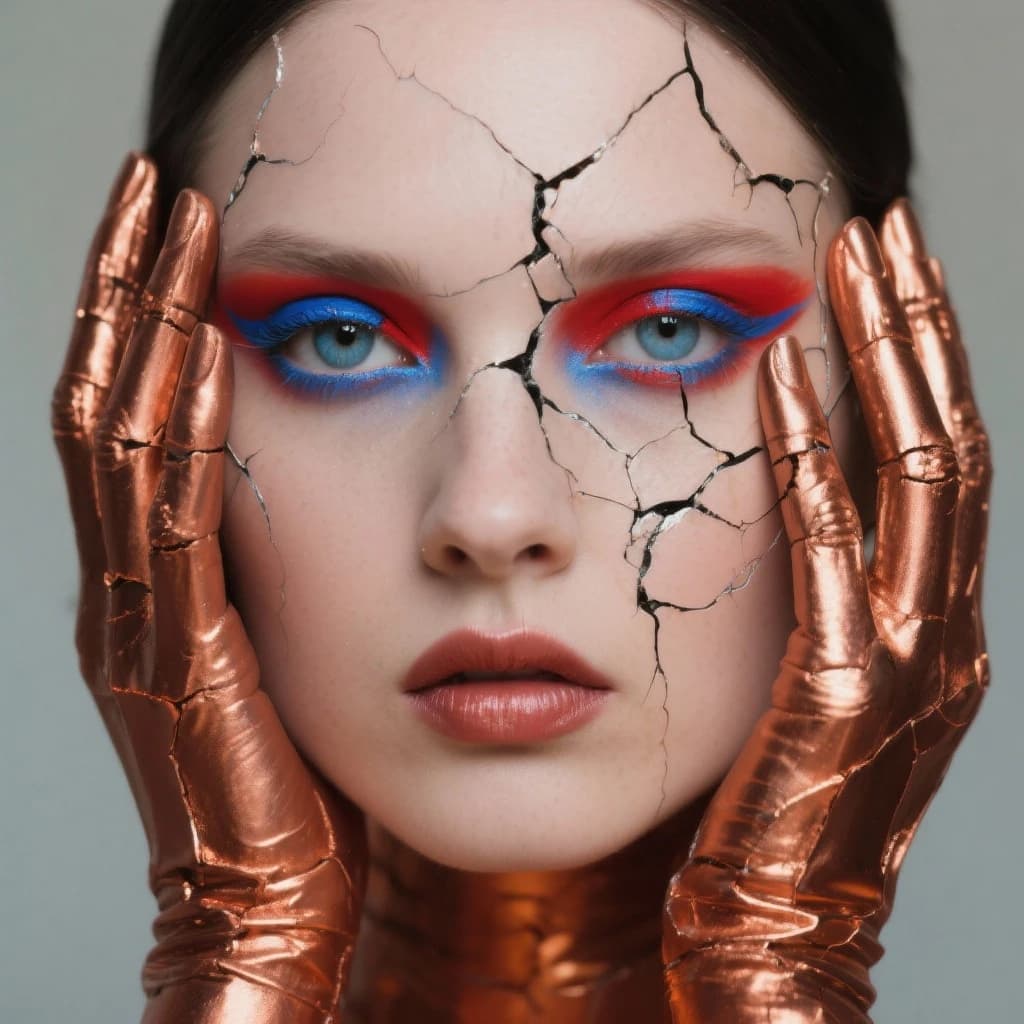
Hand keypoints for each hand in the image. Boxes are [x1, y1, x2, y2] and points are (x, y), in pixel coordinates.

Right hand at [51, 154, 366, 1022]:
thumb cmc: (290, 765)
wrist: (265, 885)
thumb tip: (301, 478)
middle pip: (109, 394)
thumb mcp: (279, 639)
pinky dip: (183, 426)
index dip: (143, 307)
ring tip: (173, 223)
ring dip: (145, 322)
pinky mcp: (179, 649)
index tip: (178, 217)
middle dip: (131, 283)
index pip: (132, 406)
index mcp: (155, 570)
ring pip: (121, 436)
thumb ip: (268, 562)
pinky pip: (173, 516)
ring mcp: (137, 609)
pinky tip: (207, 349)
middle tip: (160, 180)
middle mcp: (125, 575)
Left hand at [661, 204, 990, 1020]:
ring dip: (892, 357)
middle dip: (919, 328)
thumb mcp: (811, 682)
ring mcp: (912, 653)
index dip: (920, 359)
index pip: (938, 457)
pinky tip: (778, 372)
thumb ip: (819, 595)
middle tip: (886, 224)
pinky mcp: (846, 685)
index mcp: (933, 619)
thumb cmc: (773, 801)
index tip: (881, 271)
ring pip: (923, 470)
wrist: (774, 927)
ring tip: (860, 257)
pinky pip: (832, 542)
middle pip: (949, 438)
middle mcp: (944, 623)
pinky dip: (813, 450)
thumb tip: (790, 507)